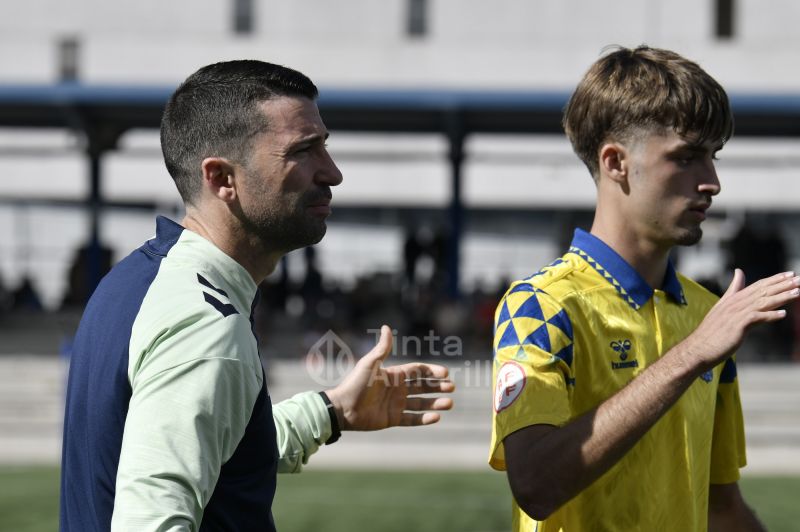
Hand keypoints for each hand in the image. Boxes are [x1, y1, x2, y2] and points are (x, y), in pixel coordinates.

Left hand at [324, 325, 454, 429]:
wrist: (342, 408)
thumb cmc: (355, 384)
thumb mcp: (370, 364)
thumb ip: (382, 348)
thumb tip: (386, 326)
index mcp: (394, 375)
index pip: (418, 371)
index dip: (432, 371)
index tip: (445, 374)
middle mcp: (397, 389)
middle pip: (423, 387)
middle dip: (438, 387)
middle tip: (452, 388)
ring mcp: (396, 405)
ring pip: (421, 404)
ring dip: (435, 403)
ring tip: (449, 404)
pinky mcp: (392, 419)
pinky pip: (412, 419)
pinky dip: (424, 419)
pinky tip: (436, 417)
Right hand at [682, 269, 799, 370]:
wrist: (698, 348)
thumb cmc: (711, 332)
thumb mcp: (722, 307)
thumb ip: (733, 290)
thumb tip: (739, 272)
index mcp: (732, 299)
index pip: (757, 285)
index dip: (774, 279)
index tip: (790, 274)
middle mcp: (735, 303)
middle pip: (763, 291)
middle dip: (783, 285)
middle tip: (799, 279)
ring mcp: (735, 314)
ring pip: (763, 302)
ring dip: (782, 297)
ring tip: (797, 293)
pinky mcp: (737, 325)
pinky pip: (757, 318)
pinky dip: (770, 316)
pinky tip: (783, 314)